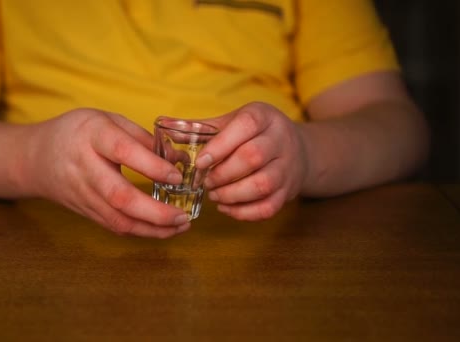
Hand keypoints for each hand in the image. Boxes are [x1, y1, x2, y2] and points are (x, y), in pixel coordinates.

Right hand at [26, 108, 190, 237]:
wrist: (36, 157)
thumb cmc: (78, 133)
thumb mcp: (107, 120)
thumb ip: (141, 138)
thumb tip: (178, 159)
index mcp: (92, 135)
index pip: (123, 152)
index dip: (151, 166)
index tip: (177, 176)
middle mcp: (84, 167)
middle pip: (120, 196)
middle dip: (156, 212)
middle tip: (183, 216)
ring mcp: (82, 193)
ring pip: (117, 219)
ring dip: (152, 229)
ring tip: (181, 226)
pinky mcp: (84, 211)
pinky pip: (114, 226)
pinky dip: (140, 231)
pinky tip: (162, 230)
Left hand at [195, 102, 308, 220]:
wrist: (297, 150)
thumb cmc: (254, 135)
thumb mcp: (232, 122)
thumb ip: (201, 128)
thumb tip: (163, 124)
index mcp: (264, 117)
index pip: (246, 125)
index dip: (220, 146)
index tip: (200, 162)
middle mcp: (280, 140)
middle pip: (253, 157)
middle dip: (223, 174)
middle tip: (205, 182)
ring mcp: (287, 167)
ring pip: (262, 184)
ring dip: (231, 195)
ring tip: (214, 195)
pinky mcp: (288, 192)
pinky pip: (268, 207)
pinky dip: (243, 212)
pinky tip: (227, 207)